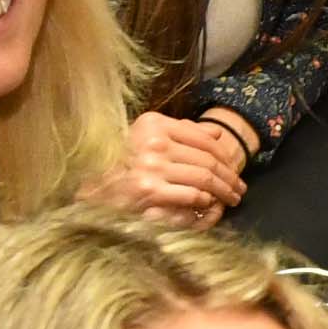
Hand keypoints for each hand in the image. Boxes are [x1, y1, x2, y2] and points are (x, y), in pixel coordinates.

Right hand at [84, 110, 249, 225]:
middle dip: (229, 175)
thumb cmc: (118, 162)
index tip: (234, 167)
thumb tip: (216, 132)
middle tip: (239, 187)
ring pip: (204, 177)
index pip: (203, 137)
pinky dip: (205, 200)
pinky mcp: (150, 191)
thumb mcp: (145, 137)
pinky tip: (211, 205)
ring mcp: (152, 167)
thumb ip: (181, 132)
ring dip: (224, 190)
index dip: (224, 153)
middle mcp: (154, 142)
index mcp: (155, 124)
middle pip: (208, 158)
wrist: (87, 187)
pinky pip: (191, 194)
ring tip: (233, 198)